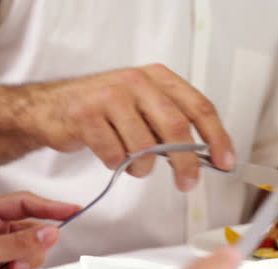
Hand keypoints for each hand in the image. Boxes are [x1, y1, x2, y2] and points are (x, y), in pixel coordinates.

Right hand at [25, 64, 235, 191]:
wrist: (51, 108)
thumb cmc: (104, 110)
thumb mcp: (144, 107)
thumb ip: (173, 125)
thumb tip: (207, 155)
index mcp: (158, 77)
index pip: (199, 107)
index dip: (217, 137)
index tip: (225, 161)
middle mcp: (136, 81)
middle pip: (176, 128)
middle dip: (186, 163)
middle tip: (188, 183)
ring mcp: (110, 96)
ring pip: (144, 148)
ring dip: (142, 167)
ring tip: (133, 162)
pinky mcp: (86, 115)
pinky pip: (115, 156)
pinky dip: (116, 165)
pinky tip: (110, 154)